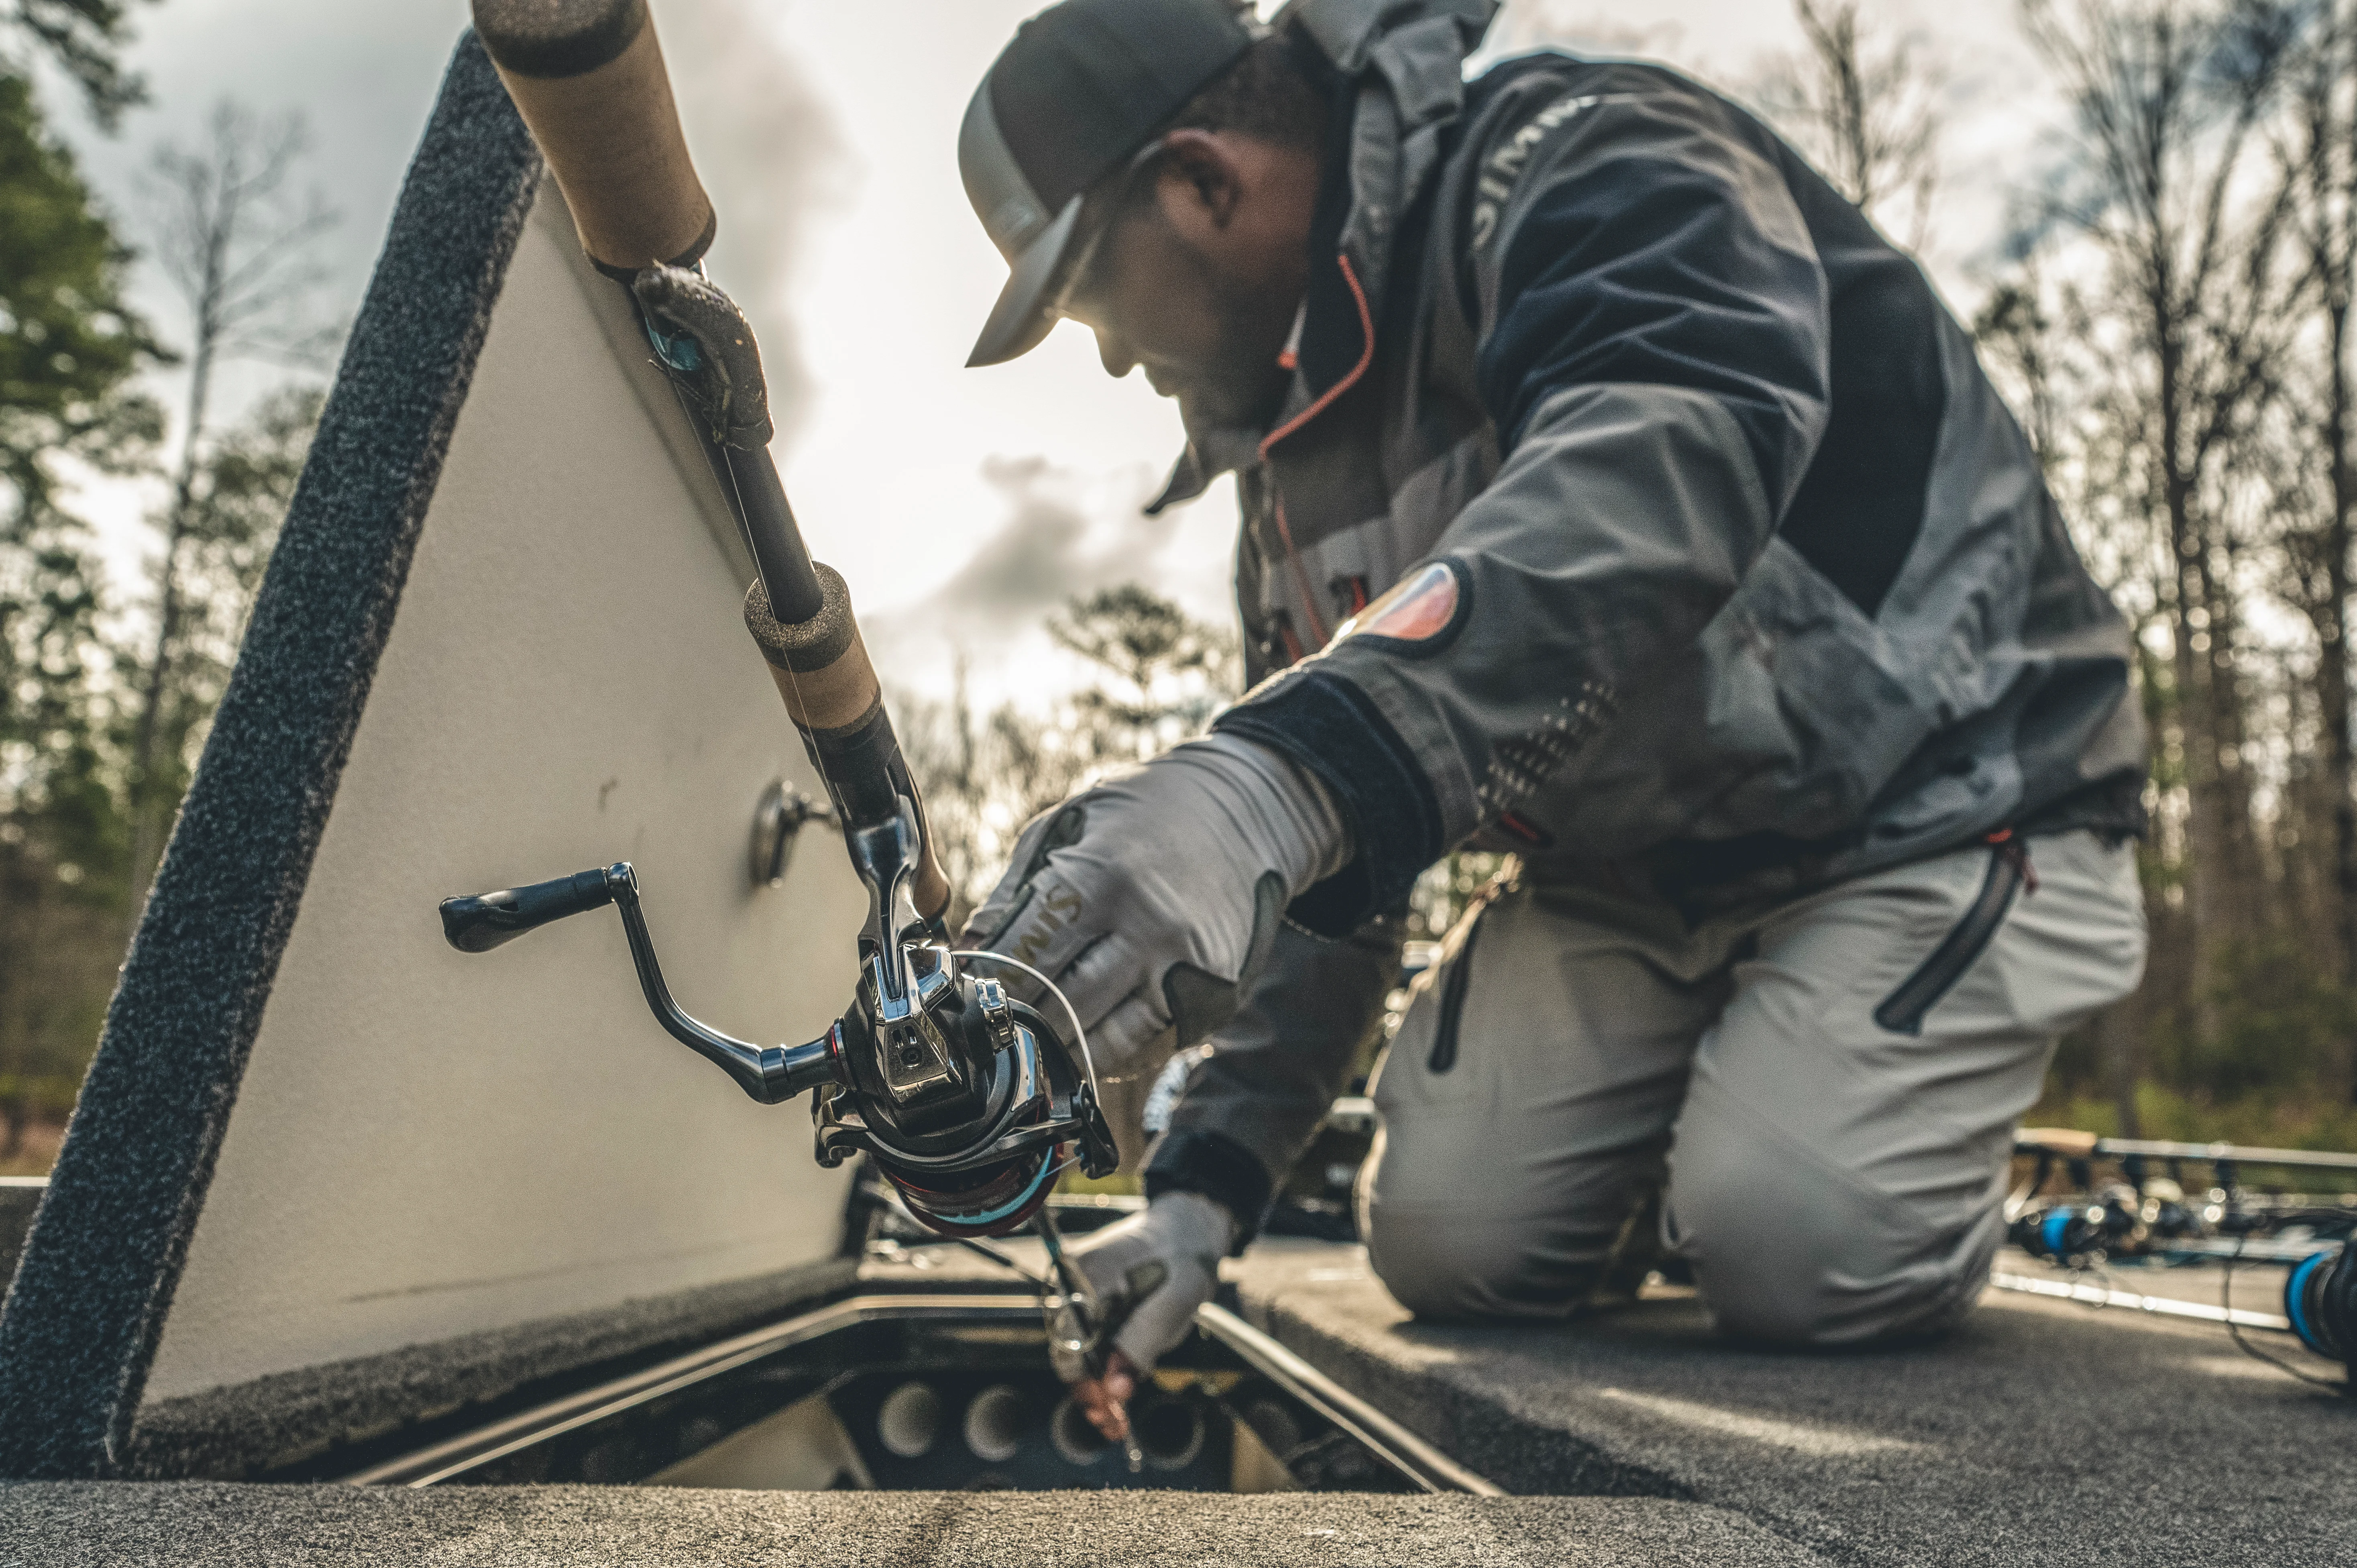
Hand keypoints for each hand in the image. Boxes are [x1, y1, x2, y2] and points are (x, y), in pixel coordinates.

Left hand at [963, 733, 1347, 1071]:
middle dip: (1018, 1023)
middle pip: (1060, 1009)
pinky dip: (1111, 1053)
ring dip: (1061, 1049)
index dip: (986, 986)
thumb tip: (963, 960)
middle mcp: (1152, 928)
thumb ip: (1012, 896)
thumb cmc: (1143, 816)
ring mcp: (1191, 969)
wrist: (1250, 813)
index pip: (1025, 959)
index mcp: (1105, 876)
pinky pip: (1149, 1050)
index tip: (966, 997)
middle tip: (994, 1027)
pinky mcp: (1217, 997)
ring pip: (1105, 1044)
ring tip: (1035, 1040)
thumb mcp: (1067, 828)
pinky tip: (1088, 1037)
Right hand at [1052, 1192, 1235, 1438]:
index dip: (1087, 1386)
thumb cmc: (1184, 1257)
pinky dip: (1104, 1366)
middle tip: (1117, 1428)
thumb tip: (1115, 1392)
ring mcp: (1073, 1289)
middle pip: (1068, 1350)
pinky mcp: (1084, 1299)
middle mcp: (1069, 1281)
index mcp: (1085, 1274)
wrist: (1187, 1228)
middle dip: (1092, 1392)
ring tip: (1119, 1416)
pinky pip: (1088, 1339)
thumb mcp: (1174, 1302)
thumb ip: (1141, 1344)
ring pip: (1077, 1350)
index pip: (1069, 1343)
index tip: (1110, 1417)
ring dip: (1098, 1384)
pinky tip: (1119, 1385)